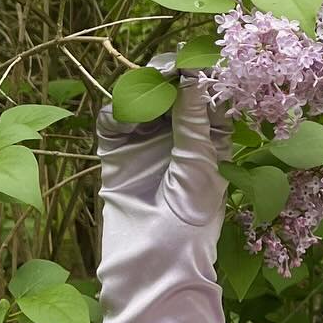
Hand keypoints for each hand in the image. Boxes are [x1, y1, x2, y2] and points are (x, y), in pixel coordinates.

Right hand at [95, 54, 233, 280]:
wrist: (155, 262)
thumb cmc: (190, 219)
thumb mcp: (198, 165)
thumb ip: (192, 121)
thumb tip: (192, 78)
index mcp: (210, 139)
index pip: (206, 96)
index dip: (202, 75)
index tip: (198, 60)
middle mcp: (178, 137)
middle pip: (171, 92)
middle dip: (169, 76)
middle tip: (169, 68)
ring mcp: (146, 144)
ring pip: (140, 101)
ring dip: (142, 89)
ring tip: (147, 88)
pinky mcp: (117, 155)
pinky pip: (113, 123)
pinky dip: (116, 112)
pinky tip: (125, 114)